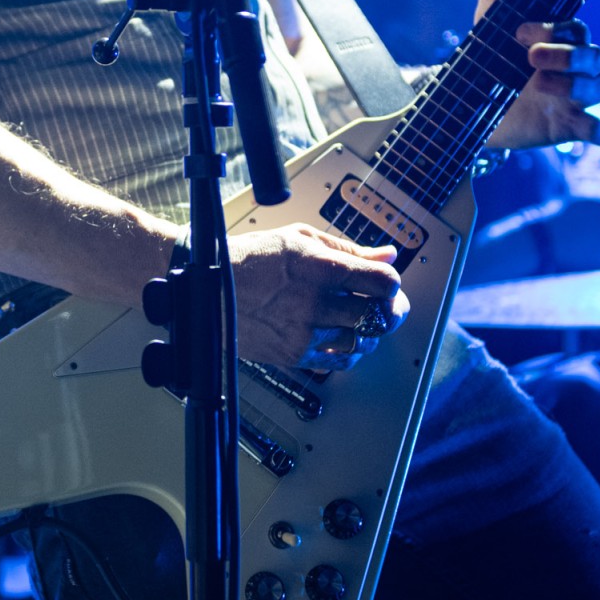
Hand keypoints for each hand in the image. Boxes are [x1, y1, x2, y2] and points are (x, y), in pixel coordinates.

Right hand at [229, 222, 408, 372]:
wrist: (207, 286)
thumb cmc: (250, 258)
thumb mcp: (300, 238)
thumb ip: (348, 249)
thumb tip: (386, 255)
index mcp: (321, 268)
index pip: (383, 281)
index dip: (392, 282)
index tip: (387, 282)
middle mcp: (315, 303)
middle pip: (378, 315)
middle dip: (389, 310)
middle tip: (386, 306)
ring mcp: (304, 332)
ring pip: (362, 341)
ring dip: (370, 332)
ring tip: (362, 321)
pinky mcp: (293, 354)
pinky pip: (338, 362)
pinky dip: (350, 352)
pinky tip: (344, 339)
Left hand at [476, 0, 599, 150]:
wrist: (472, 105)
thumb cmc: (490, 58)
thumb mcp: (487, 26)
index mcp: (562, 40)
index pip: (576, 29)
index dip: (554, 29)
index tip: (519, 32)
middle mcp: (576, 68)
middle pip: (597, 57)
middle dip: (568, 55)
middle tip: (530, 57)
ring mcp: (575, 98)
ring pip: (599, 89)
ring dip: (574, 86)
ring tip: (537, 84)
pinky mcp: (569, 127)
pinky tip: (589, 127)